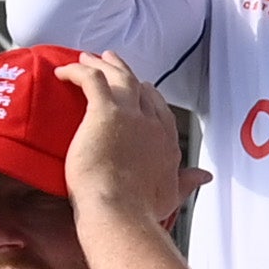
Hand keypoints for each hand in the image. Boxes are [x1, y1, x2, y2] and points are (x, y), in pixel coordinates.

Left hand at [60, 52, 197, 229]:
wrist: (120, 210)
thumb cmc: (140, 210)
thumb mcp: (171, 196)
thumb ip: (186, 182)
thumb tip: (205, 177)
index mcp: (167, 143)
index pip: (160, 110)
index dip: (150, 97)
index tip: (141, 88)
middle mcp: (152, 124)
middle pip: (139, 88)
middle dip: (125, 72)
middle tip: (111, 61)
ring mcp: (131, 116)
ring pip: (118, 78)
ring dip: (103, 65)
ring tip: (88, 57)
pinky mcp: (104, 112)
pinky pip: (91, 79)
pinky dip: (78, 70)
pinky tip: (64, 70)